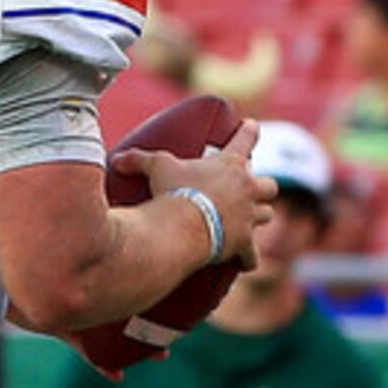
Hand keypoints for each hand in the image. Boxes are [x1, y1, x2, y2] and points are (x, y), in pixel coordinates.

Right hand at [123, 117, 273, 268]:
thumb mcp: (157, 167)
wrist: (184, 227)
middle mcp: (246, 188)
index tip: (253, 125)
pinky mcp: (245, 243)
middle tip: (252, 190)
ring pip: (267, 215)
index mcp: (230, 164)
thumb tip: (117, 159)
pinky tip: (245, 262)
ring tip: (249, 221)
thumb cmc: (174, 192)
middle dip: (263, 188)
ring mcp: (248, 216)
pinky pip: (253, 254)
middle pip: (270, 185)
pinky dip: (249, 258)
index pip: (245, 139)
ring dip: (259, 217)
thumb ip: (140, 159)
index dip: (249, 131)